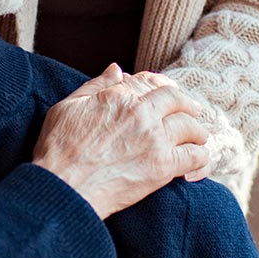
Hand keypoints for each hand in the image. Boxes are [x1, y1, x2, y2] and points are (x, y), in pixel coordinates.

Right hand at [32, 66, 213, 219]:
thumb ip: (95, 86)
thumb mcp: (68, 107)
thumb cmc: (58, 150)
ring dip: (196, 132)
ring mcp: (154, 139)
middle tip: (191, 112)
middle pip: (177, 100)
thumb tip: (117, 69)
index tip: (166, 94)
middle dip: (186, 105)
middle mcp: (141, 113)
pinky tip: (197, 164)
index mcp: (117, 96)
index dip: (161, 87)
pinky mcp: (163, 166)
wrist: (63, 188)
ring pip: (191, 127)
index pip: (150, 83)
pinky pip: (196, 156)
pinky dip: (201, 159)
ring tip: (196, 138)